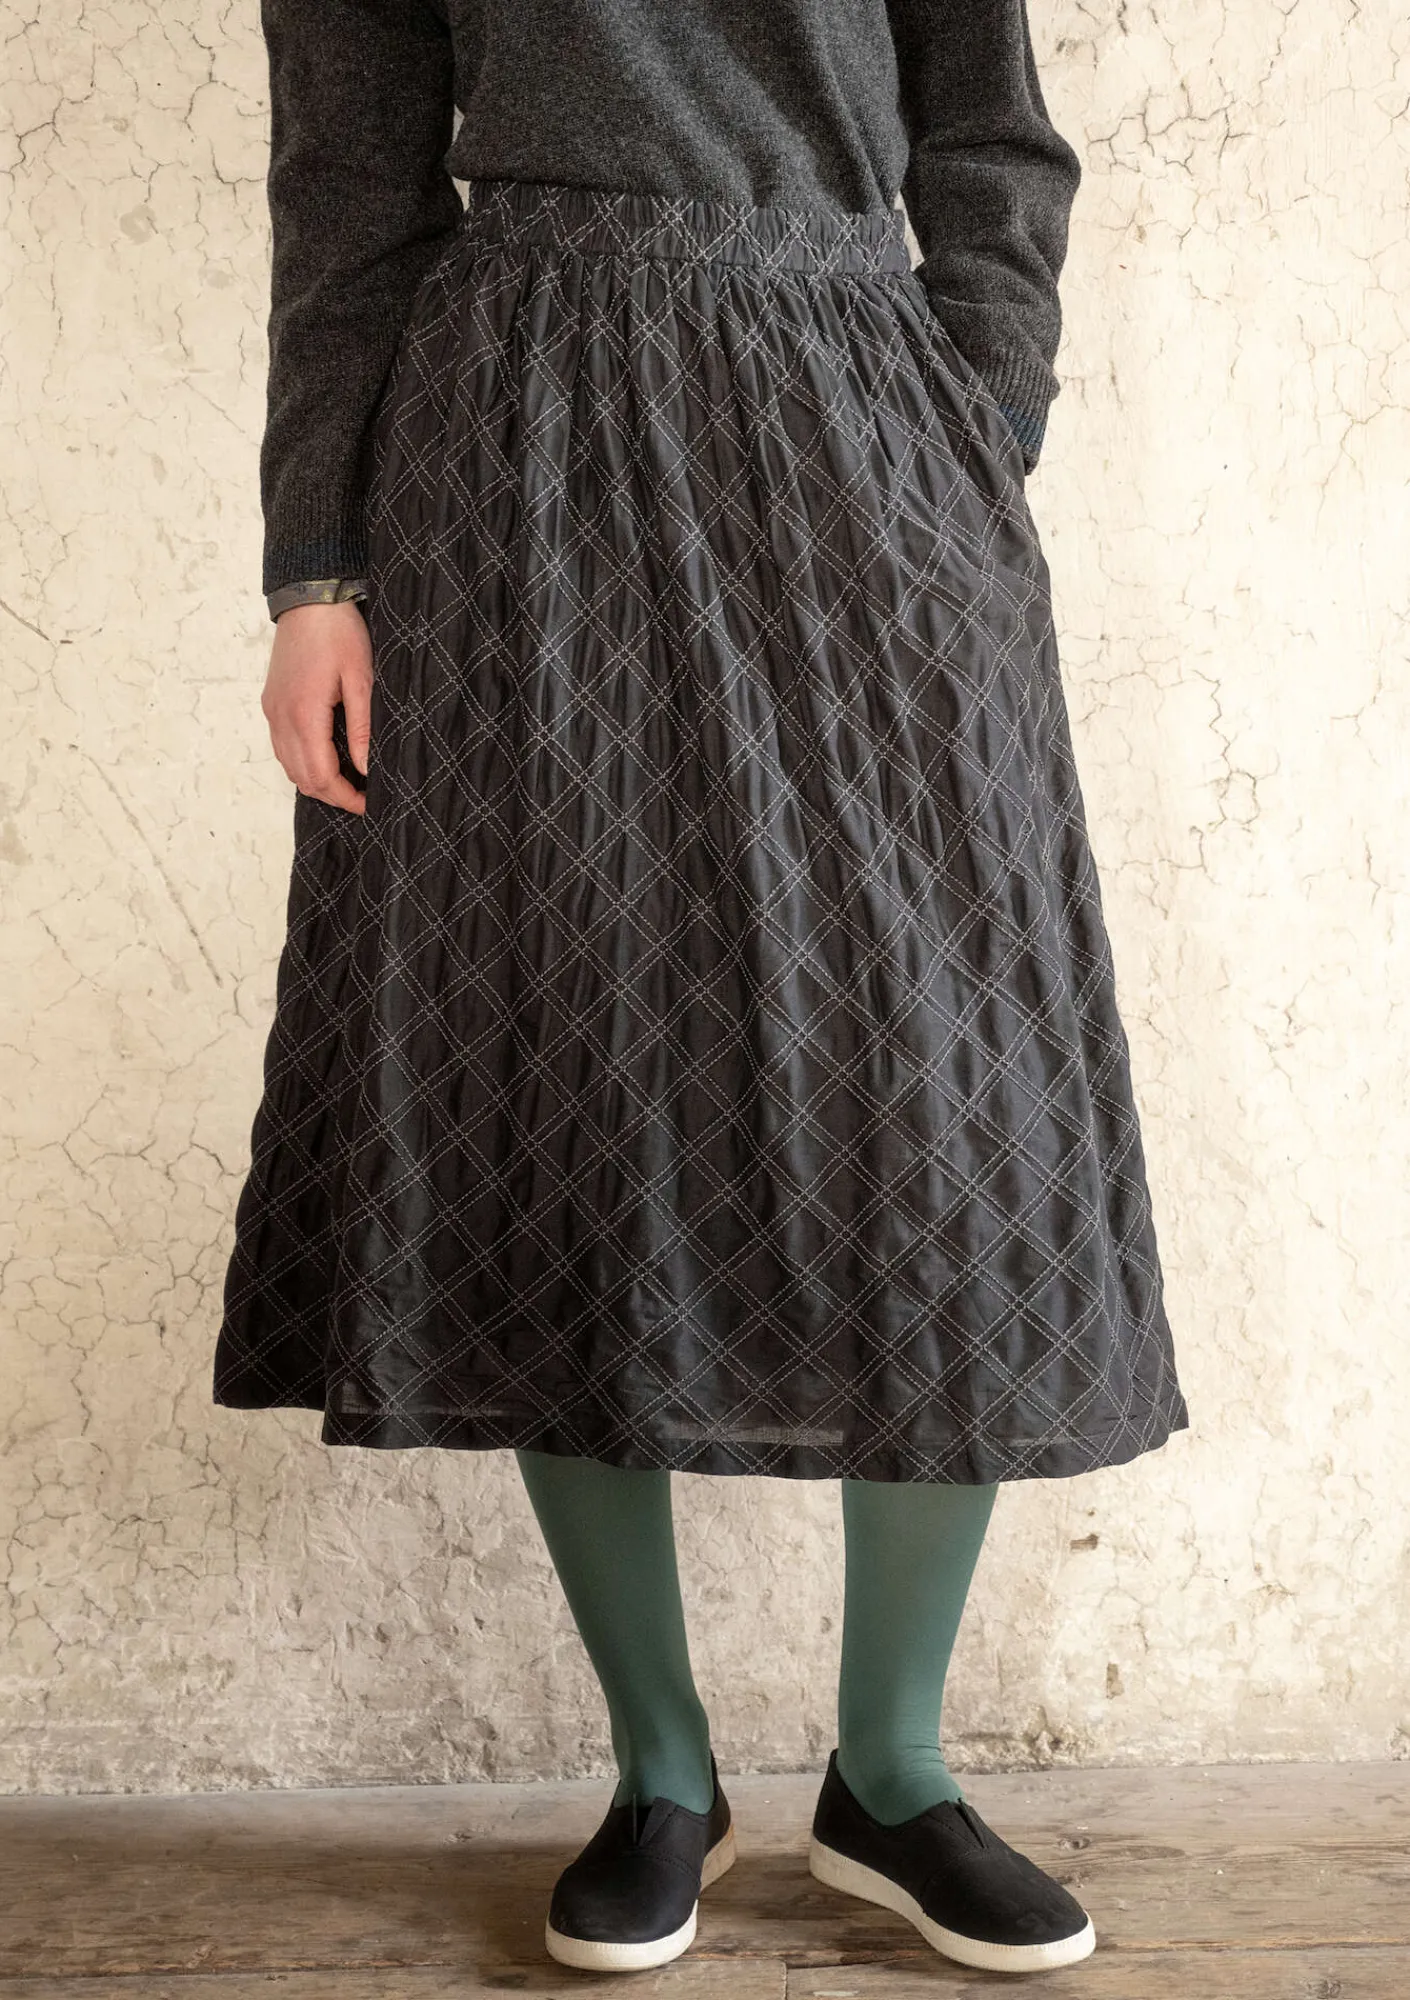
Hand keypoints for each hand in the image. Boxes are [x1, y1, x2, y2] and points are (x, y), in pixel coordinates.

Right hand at [260, 601, 372, 815]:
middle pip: (302, 778)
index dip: (346, 797)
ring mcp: (272, 711)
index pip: (321, 776)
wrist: (308, 597)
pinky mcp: (271, 703)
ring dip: (316, 781)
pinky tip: (327, 758)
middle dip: (332, 795)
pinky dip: (303, 762)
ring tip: (348, 781)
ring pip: (289, 766)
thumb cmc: (338, 633)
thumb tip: (365, 769)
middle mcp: (281, 718)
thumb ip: (362, 729)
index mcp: (303, 715)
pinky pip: (282, 747)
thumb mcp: (361, 679)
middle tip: (363, 797)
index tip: (370, 804)